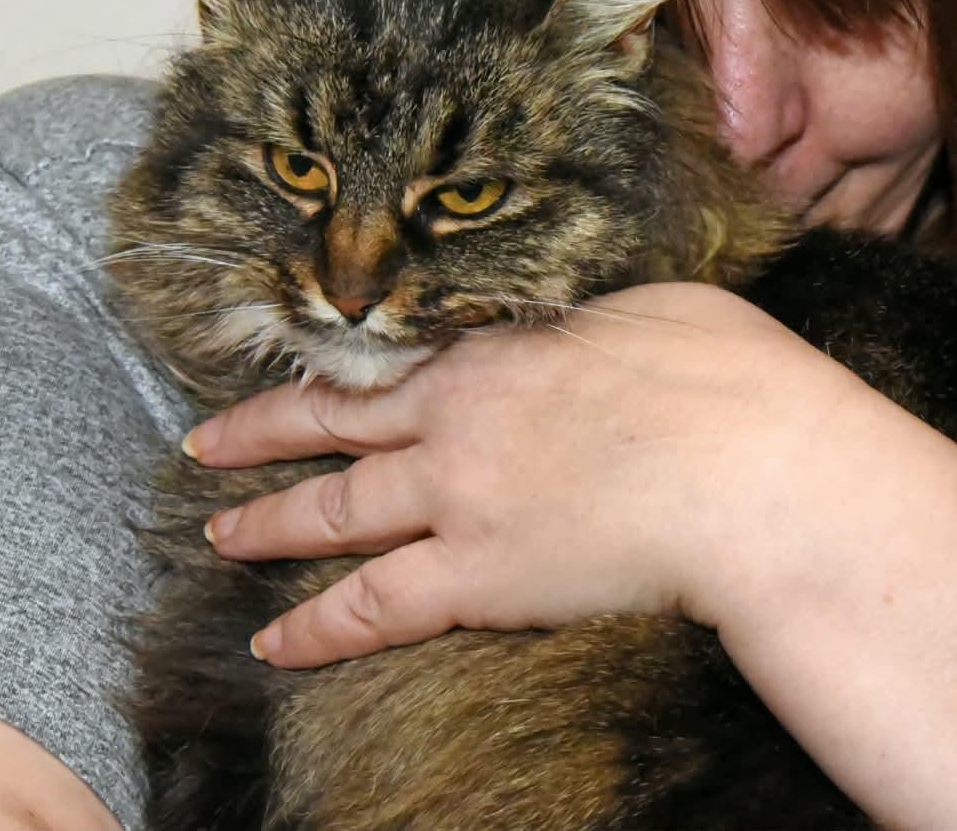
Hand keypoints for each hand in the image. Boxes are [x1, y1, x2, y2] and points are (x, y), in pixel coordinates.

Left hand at [185, 281, 871, 668]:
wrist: (752, 471)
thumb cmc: (730, 381)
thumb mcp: (657, 312)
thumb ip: (594, 324)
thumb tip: (591, 332)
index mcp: (499, 347)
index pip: (395, 355)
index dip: (339, 366)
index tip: (299, 369)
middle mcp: (455, 418)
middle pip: (334, 425)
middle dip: (262, 436)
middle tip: (204, 447)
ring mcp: (456, 499)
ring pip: (335, 513)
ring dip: (270, 524)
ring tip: (222, 538)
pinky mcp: (476, 578)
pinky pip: (371, 609)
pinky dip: (315, 629)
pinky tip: (273, 644)